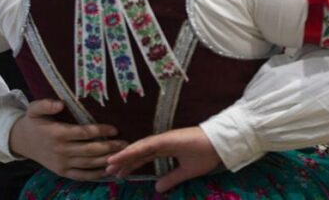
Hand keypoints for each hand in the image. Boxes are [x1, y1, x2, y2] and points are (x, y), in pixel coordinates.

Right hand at [9, 99, 127, 181]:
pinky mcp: (62, 172)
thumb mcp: (34, 108)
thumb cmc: (34, 122)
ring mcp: (62, 164)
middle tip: (127, 144)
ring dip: (107, 161)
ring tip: (123, 156)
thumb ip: (46, 104)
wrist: (21, 141)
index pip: (83, 133)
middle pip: (90, 151)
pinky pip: (82, 176)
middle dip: (110, 147)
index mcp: (57, 134)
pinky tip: (110, 170)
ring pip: (89, 164)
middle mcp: (61, 151)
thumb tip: (60, 103)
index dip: (100, 131)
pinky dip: (96, 175)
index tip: (115, 129)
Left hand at [105, 126, 220, 191]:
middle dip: (123, 161)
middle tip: (108, 170)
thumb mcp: (186, 172)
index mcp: (167, 148)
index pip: (144, 156)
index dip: (131, 164)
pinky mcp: (167, 139)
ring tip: (110, 164)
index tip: (118, 173)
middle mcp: (162, 142)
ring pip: (139, 148)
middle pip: (138, 153)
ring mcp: (164, 139)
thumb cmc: (207, 154)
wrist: (220, 144)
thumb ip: (172, 178)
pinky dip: (134, 150)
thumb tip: (158, 188)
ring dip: (125, 156)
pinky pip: (148, 145)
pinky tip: (123, 156)